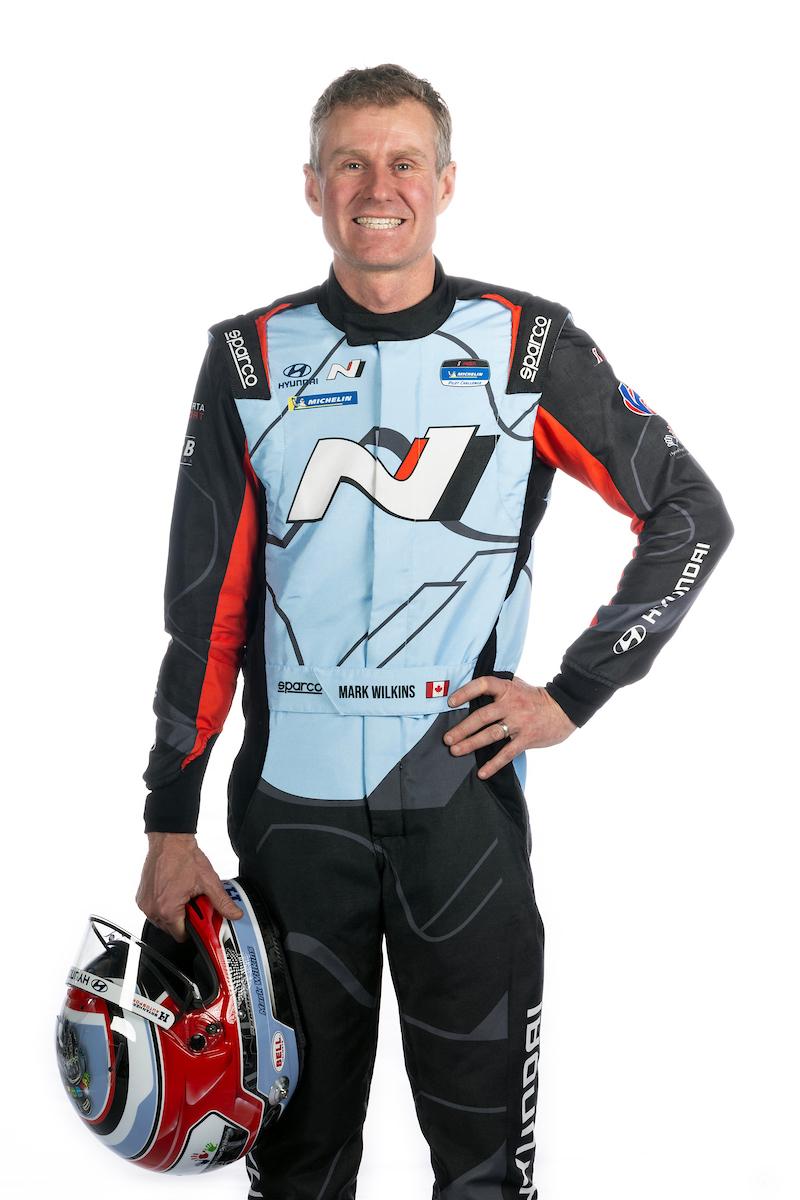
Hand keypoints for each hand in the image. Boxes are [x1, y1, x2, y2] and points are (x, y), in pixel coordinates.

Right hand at [136, 833, 242, 942]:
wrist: (169, 840)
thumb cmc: (184, 857)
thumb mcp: (209, 882)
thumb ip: (223, 902)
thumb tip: (234, 914)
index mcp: (168, 910)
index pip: (181, 936)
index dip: (193, 930)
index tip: (200, 920)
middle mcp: (153, 909)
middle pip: (172, 929)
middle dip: (184, 919)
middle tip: (193, 903)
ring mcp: (145, 904)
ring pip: (162, 920)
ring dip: (174, 913)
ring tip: (183, 895)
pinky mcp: (141, 897)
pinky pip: (154, 910)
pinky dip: (164, 905)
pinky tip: (173, 891)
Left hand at [443, 675, 576, 779]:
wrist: (564, 708)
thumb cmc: (536, 698)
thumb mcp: (517, 685)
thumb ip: (499, 689)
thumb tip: (474, 695)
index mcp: (507, 689)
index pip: (483, 685)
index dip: (465, 692)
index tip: (451, 702)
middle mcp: (512, 704)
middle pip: (482, 716)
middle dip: (462, 728)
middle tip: (447, 738)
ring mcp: (519, 722)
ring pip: (491, 734)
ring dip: (471, 743)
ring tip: (456, 751)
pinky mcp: (527, 738)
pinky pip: (507, 753)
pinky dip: (494, 764)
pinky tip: (482, 772)